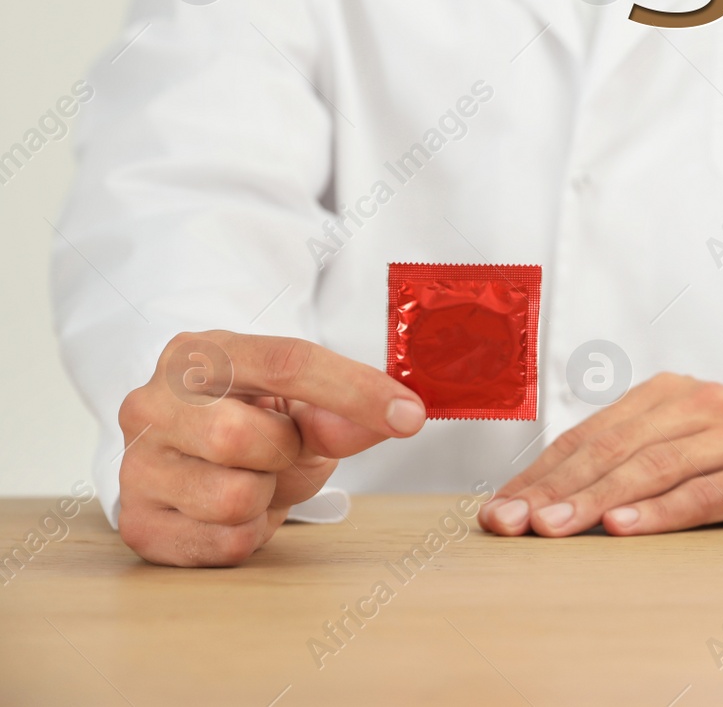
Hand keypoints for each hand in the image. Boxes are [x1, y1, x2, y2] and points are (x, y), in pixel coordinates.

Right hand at [116, 330, 425, 566]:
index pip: (284, 363)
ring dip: (265, 496)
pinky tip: (231, 511)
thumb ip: (344, 411)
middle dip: (282, 451)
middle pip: (241, 437)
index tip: (410, 416)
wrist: (194, 456)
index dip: (354, 391)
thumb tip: (396, 418)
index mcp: (199, 353)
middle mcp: (151, 403)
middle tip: (279, 448)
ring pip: (232, 498)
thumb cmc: (253, 419)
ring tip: (252, 478)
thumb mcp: (302, 405)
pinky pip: (224, 544)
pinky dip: (248, 533)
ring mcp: (136, 466)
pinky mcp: (139, 525)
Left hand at [478, 374, 722, 537]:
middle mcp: (695, 405)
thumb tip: (549, 494)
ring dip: (595, 500)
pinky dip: (661, 511)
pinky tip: (626, 525)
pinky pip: (704, 493)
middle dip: (553, 489)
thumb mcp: (686, 434)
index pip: (589, 436)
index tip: (499, 509)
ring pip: (651, 469)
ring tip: (553, 528)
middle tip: (510, 522)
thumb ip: (631, 452)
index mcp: (666, 394)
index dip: (539, 473)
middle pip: (611, 449)